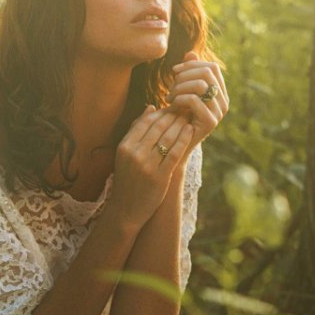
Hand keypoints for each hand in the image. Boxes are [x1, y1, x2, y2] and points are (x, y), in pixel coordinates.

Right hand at [111, 104, 198, 225]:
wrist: (126, 209)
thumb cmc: (127, 179)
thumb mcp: (125, 154)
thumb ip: (136, 131)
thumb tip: (151, 107)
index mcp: (124, 146)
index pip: (145, 121)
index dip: (160, 111)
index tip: (172, 106)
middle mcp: (134, 154)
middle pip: (158, 127)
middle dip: (173, 114)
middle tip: (185, 107)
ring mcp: (147, 165)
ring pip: (167, 137)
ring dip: (180, 124)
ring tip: (189, 116)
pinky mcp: (160, 176)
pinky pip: (174, 152)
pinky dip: (184, 139)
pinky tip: (191, 131)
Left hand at [166, 52, 226, 142]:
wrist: (175, 144)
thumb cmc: (178, 115)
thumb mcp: (182, 91)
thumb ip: (188, 73)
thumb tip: (190, 53)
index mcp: (220, 92)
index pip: (211, 67)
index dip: (191, 65)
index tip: (174, 71)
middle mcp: (224, 101)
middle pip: (206, 73)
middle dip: (184, 76)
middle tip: (170, 87)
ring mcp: (219, 112)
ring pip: (200, 85)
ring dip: (179, 87)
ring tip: (168, 97)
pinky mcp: (210, 122)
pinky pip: (194, 100)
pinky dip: (179, 99)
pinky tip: (171, 105)